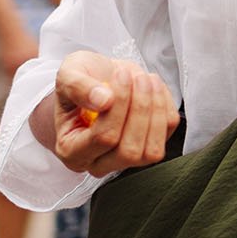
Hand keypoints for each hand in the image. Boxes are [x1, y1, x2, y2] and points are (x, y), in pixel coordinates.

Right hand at [52, 50, 178, 177]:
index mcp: (71, 151)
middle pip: (129, 151)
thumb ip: (78, 87)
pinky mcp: (150, 147)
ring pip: (152, 150)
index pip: (103, 138)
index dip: (118, 107)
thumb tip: (104, 100)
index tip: (120, 75)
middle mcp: (98, 163)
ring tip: (145, 79)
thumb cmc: (81, 81)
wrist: (98, 79)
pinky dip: (165, 105)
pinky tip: (152, 86)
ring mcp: (126, 160)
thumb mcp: (68, 75)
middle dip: (139, 110)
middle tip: (137, 78)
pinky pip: (168, 132)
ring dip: (155, 109)